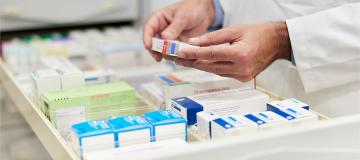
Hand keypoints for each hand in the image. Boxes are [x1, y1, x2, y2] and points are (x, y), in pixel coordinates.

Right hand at [142, 0, 215, 61]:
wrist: (204, 13)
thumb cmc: (192, 8)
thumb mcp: (183, 17)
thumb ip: (174, 28)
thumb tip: (164, 37)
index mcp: (158, 19)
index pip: (148, 29)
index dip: (147, 38)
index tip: (149, 46)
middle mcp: (161, 30)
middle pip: (153, 43)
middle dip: (156, 50)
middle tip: (159, 56)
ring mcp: (168, 39)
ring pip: (162, 51)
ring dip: (168, 55)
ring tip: (176, 55)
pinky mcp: (176, 46)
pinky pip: (173, 54)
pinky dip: (177, 57)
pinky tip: (182, 57)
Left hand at [175, 22, 291, 81]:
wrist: (277, 44)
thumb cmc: (258, 33)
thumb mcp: (234, 30)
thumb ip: (212, 38)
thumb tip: (193, 43)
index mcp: (241, 54)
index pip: (211, 54)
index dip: (193, 53)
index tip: (180, 52)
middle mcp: (241, 68)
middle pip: (209, 66)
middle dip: (191, 61)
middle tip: (176, 57)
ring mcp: (242, 76)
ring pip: (213, 71)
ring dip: (198, 65)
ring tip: (184, 59)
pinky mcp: (242, 79)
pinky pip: (221, 73)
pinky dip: (210, 67)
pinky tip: (200, 62)